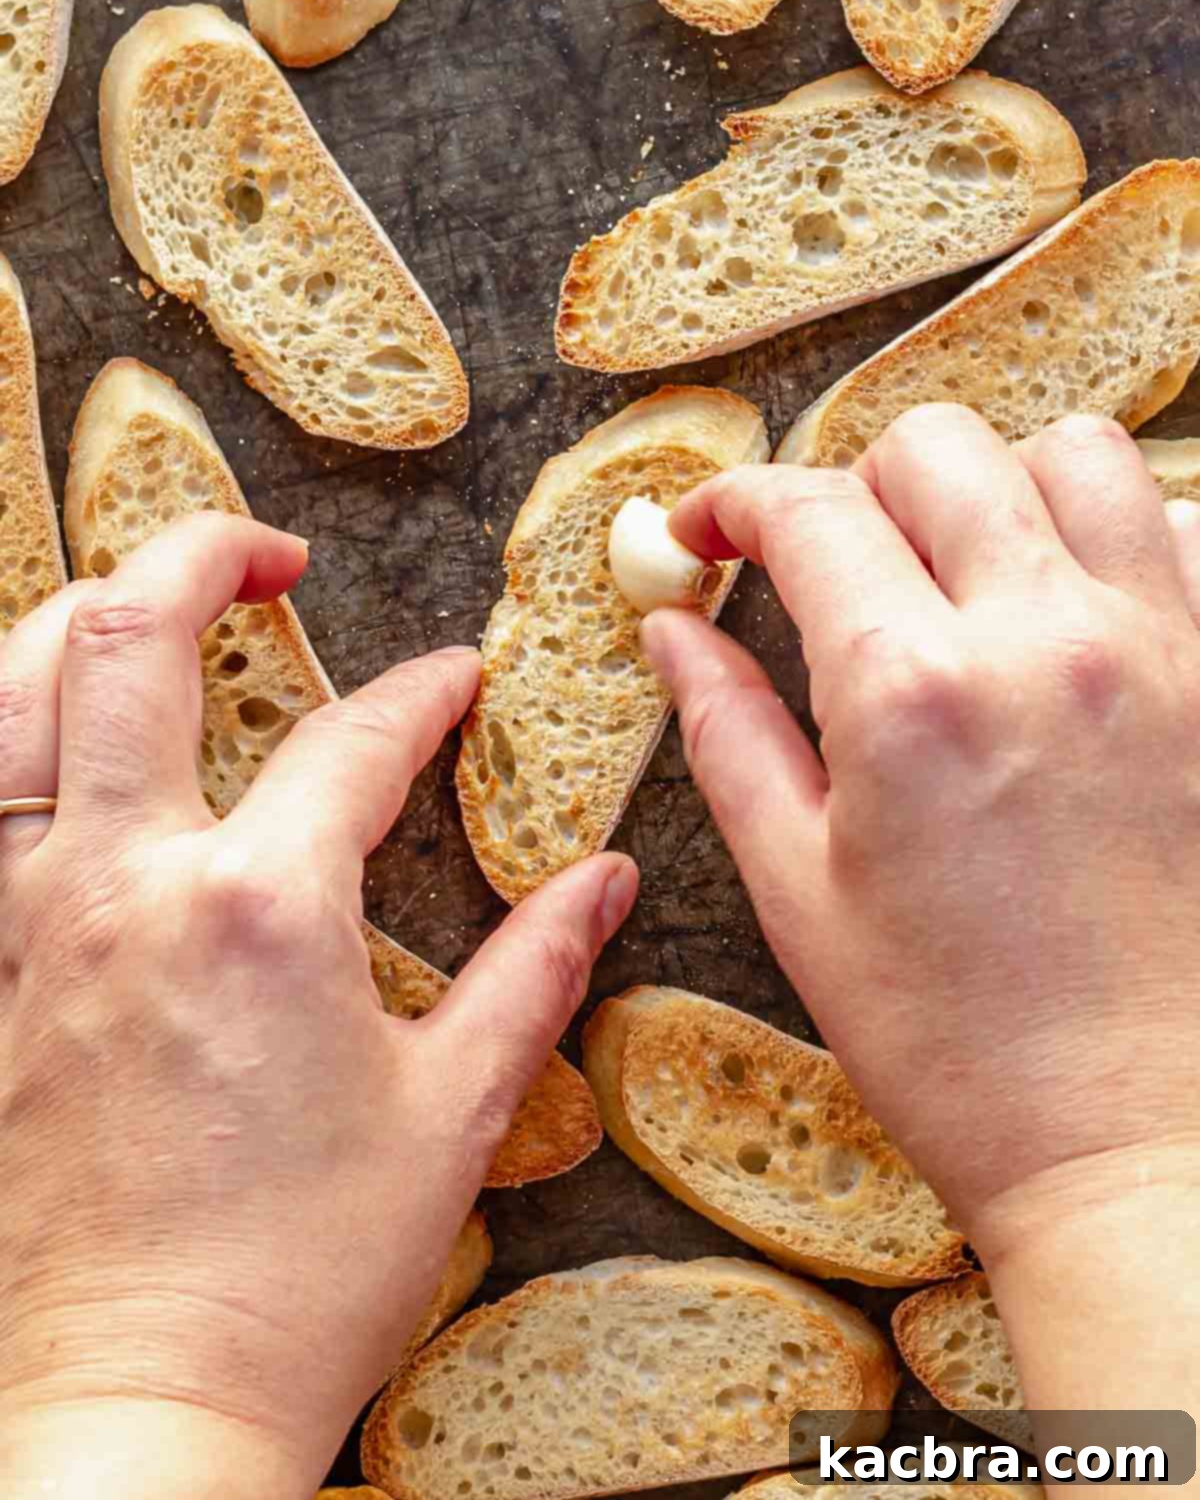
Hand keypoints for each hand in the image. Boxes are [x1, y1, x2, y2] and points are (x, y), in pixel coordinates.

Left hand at [0, 514, 637, 1499]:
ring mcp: (28, 921)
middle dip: (207, 553)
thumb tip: (601, 882)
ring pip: (13, 692)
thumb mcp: (450, 1115)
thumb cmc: (294, 1277)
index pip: (357, 737)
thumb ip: (531, 970)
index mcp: (262, 908)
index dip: (422, 693)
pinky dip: (10, 733)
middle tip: (270, 552)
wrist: (132, 1408)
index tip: (455, 683)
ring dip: (78, 614)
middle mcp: (127, 882)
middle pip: (132, 636)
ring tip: (146, 604)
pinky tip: (52, 738)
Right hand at [643, 408, 1199, 1248]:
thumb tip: (672, 630)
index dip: (734, 503)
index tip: (711, 534)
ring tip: (963, 566)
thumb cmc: (964, 1047)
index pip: (807, 510)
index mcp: (910, 694)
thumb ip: (728, 733)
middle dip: (856, 483)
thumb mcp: (801, 894)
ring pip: (1075, 452)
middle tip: (832, 565)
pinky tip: (1075, 612)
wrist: (1147, 1149)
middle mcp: (1046, 640)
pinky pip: (1184, 529)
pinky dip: (1119, 535)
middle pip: (934, 447)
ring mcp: (1163, 650)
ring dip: (997, 484)